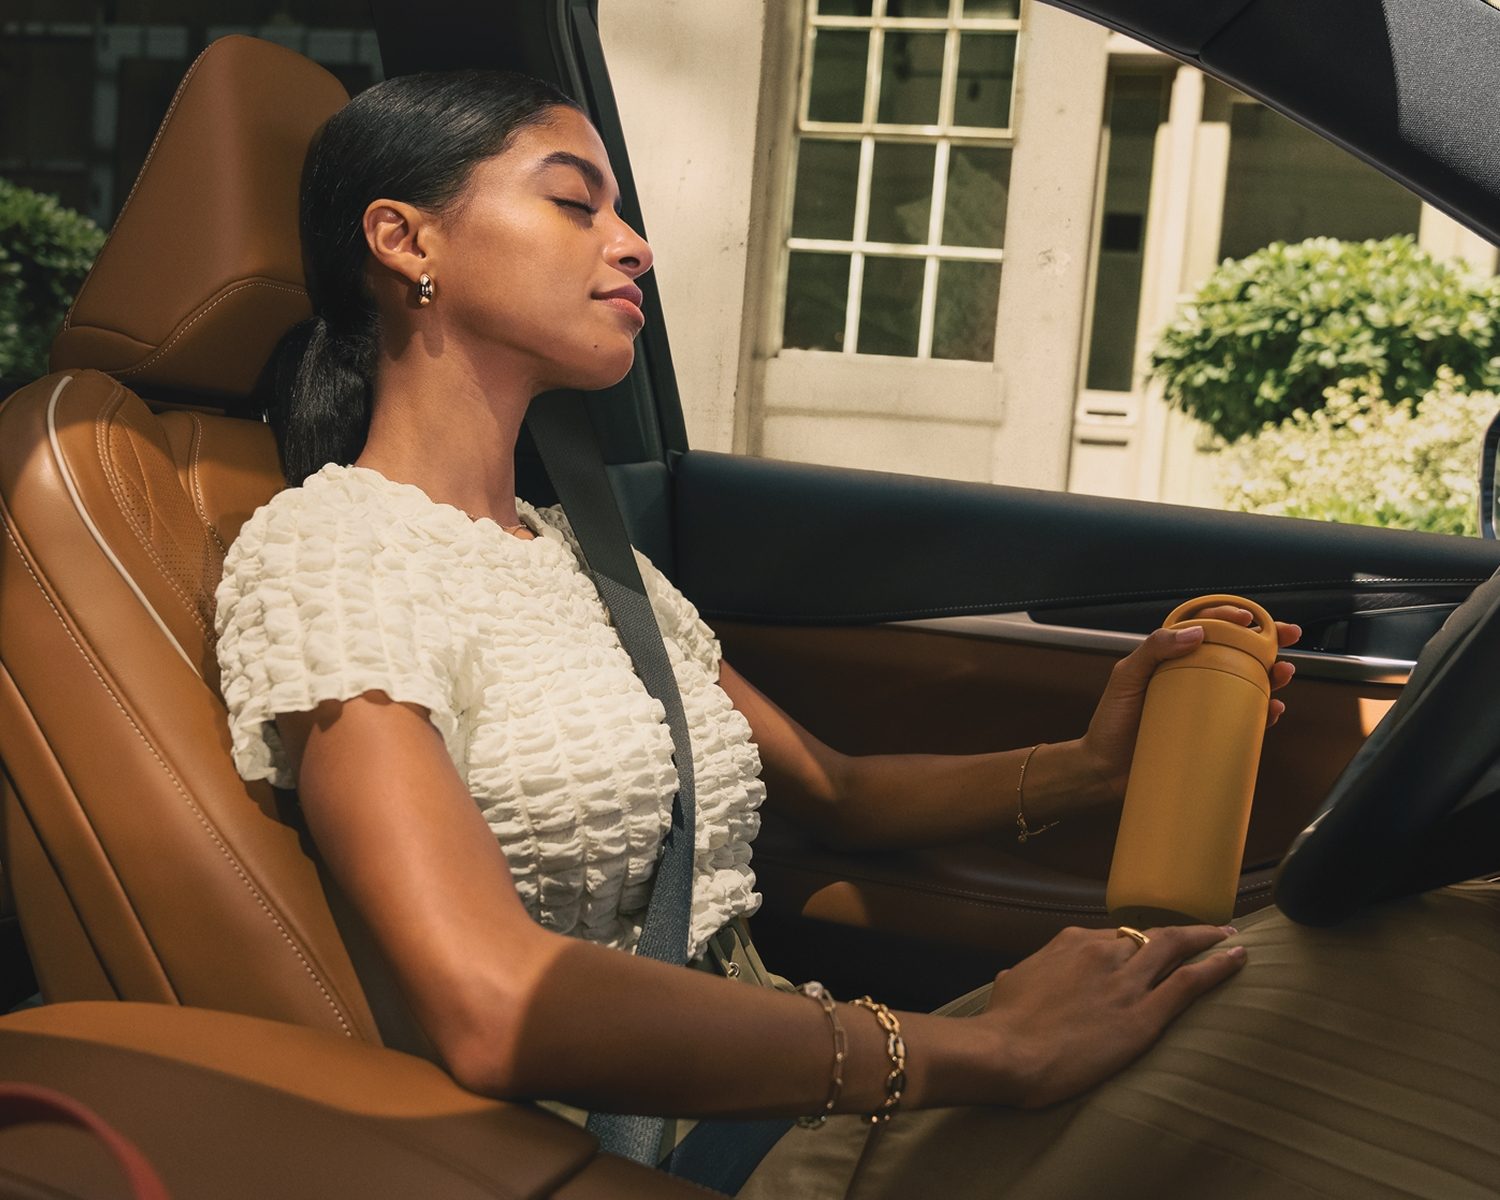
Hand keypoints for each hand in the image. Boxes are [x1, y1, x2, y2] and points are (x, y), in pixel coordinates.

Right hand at [980, 923, 1245, 1107]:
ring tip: (1230, 936)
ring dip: (1208, 939)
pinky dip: (1218, 966)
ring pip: (1176, 947)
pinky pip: (1189, 983)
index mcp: (1071, 943)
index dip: (1137, 942)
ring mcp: (1126, 982)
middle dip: (1184, 930)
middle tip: (1210, 929)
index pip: (1113, 937)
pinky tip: (1238, 958)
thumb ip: (1024, 975)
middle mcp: (1103, 952)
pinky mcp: (1143, 1015)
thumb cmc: (1004, 1023)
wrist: (1008, 1051)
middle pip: (1152, 934)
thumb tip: (1012, 976)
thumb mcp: (1010, 983)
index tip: (1150, 947)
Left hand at [1079, 607, 1299, 801]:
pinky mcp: (1209, 732)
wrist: (1104, 770)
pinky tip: (1272, 710)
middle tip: (1288, 637)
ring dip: (1271, 676)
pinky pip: (1242, 719)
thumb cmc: (1110, 721)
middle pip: (1235, 653)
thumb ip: (1152, 650)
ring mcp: (1202, 705)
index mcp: (1171, 658)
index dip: (1232, 618)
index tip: (1250, 618)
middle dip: (1266, 642)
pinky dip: (1262, 714)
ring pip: (1246, 683)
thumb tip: (1194, 633)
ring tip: (1283, 674)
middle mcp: (1191, 677)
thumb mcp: (1126, 678)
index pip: (1207, 628)